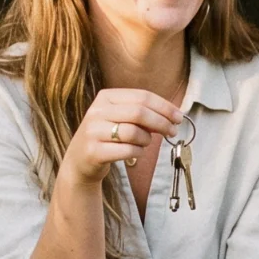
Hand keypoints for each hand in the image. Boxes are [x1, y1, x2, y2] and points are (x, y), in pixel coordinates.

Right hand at [59, 88, 183, 189]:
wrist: (79, 161)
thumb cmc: (107, 137)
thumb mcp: (120, 118)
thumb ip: (142, 113)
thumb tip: (172, 116)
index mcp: (105, 97)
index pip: (142, 96)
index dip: (164, 107)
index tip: (179, 117)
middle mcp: (97, 111)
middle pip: (139, 112)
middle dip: (162, 122)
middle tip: (173, 131)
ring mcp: (93, 132)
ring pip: (134, 132)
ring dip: (147, 140)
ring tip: (145, 143)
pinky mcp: (93, 152)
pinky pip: (127, 150)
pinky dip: (138, 152)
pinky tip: (135, 152)